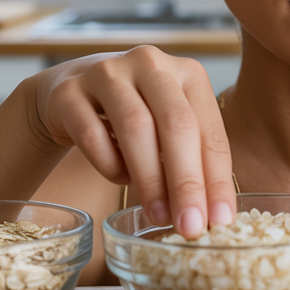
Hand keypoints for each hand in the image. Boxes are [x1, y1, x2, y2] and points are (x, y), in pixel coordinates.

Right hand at [30, 46, 236, 237]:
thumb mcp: (170, 129)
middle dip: (186, 181)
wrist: (72, 93)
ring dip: (150, 179)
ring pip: (136, 127)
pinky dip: (110, 165)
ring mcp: (107, 72)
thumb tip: (212, 216)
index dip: (216, 178)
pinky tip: (121, 179)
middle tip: (190, 226)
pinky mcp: (69, 92)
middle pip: (177, 124)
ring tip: (159, 215)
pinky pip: (92, 134)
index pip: (210, 130)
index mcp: (188, 72)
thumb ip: (192, 161)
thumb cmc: (134, 116)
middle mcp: (151, 64)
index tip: (220, 220)